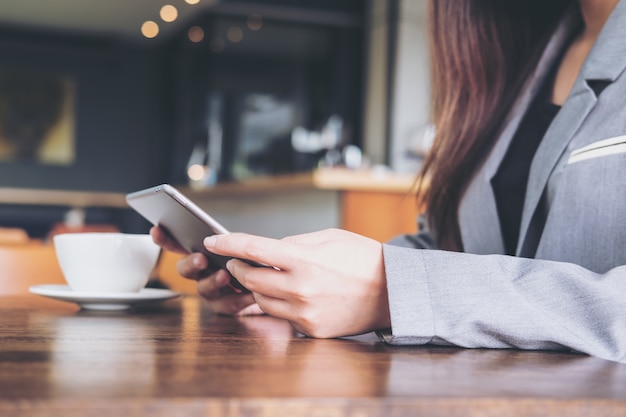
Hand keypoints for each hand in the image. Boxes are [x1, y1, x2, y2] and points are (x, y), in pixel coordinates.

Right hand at [150, 226, 262, 315]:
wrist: (272, 289)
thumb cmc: (255, 263)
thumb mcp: (245, 247)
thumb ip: (234, 242)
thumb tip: (227, 237)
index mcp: (203, 253)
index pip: (179, 244)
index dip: (165, 238)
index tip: (157, 230)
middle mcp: (202, 273)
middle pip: (185, 269)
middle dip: (191, 263)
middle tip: (201, 259)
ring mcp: (212, 291)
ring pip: (204, 289)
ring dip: (212, 281)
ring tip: (224, 275)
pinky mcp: (226, 307)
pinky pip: (227, 305)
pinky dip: (238, 299)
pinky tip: (249, 293)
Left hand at [203, 228, 390, 337]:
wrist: (392, 291)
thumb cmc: (362, 258)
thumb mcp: (328, 238)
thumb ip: (294, 244)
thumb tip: (267, 250)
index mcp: (303, 260)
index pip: (253, 249)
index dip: (228, 243)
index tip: (211, 241)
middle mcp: (299, 288)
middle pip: (250, 279)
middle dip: (238, 268)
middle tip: (237, 261)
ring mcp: (304, 312)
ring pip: (262, 300)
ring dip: (256, 287)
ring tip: (264, 276)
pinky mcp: (311, 330)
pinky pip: (282, 316)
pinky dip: (278, 304)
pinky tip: (287, 294)